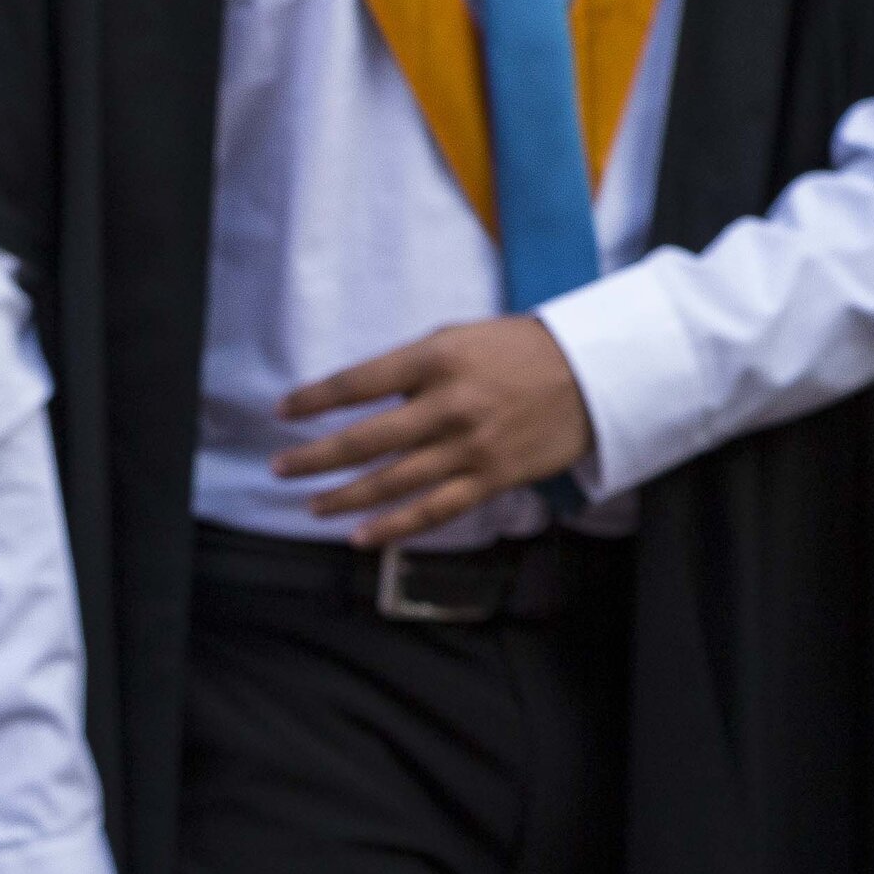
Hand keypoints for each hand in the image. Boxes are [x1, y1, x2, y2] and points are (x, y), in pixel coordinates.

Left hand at [272, 316, 596, 545]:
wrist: (593, 373)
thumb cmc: (522, 350)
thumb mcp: (463, 337)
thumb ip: (416, 366)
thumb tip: (369, 402)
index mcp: (439, 357)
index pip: (360, 382)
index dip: (315, 398)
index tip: (283, 410)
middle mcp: (451, 403)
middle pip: (365, 439)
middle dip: (315, 457)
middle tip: (280, 468)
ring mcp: (471, 445)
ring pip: (392, 481)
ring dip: (343, 497)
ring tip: (311, 505)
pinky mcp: (492, 477)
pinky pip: (433, 510)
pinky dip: (393, 527)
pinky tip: (360, 536)